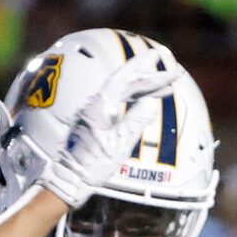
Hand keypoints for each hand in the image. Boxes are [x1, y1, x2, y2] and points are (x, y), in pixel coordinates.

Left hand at [39, 50, 176, 209]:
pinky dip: (133, 102)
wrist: (67, 180)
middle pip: (125, 84)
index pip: (125, 78)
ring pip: (122, 94)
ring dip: (143, 90)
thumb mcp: (118, 145)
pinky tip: (143, 103)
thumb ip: (135, 121)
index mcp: (100, 106)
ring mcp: (93, 114)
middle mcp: (95, 105)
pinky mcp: (93, 124)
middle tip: (169, 70)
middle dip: (148, 76)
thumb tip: (150, 102)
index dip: (143, 65)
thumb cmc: (91, 165)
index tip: (159, 56)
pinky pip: (117, 105)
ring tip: (164, 89)